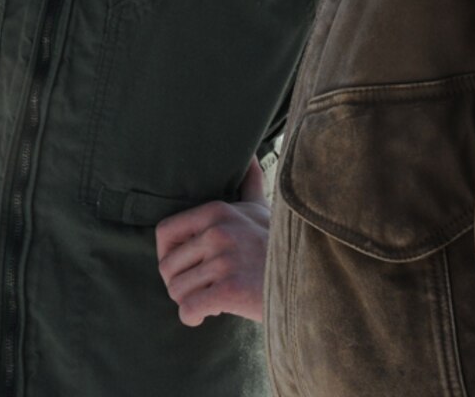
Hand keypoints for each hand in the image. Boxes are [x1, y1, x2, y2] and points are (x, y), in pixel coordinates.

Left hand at [154, 157, 270, 325]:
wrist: (310, 280)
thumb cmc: (279, 246)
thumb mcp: (262, 210)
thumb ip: (250, 184)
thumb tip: (249, 156)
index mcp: (216, 211)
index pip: (164, 232)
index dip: (166, 254)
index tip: (181, 266)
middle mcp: (216, 232)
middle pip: (167, 266)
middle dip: (179, 283)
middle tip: (198, 289)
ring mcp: (223, 261)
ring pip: (177, 290)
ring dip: (187, 302)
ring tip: (207, 301)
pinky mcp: (230, 290)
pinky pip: (189, 308)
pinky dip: (191, 317)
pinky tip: (204, 316)